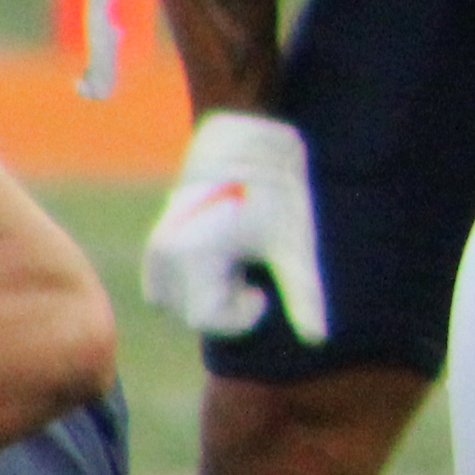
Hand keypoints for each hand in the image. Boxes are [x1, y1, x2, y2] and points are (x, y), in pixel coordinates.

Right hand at [142, 111, 326, 343]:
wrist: (246, 135)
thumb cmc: (275, 187)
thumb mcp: (294, 243)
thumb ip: (303, 294)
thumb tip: (319, 339)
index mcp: (193, 258)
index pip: (208, 320)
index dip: (242, 315)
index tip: (263, 289)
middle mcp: (164, 256)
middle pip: (192, 314)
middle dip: (227, 303)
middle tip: (253, 266)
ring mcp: (156, 247)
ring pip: (177, 303)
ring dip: (208, 294)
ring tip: (238, 258)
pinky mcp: (157, 240)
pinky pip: (167, 285)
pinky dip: (193, 283)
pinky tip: (223, 253)